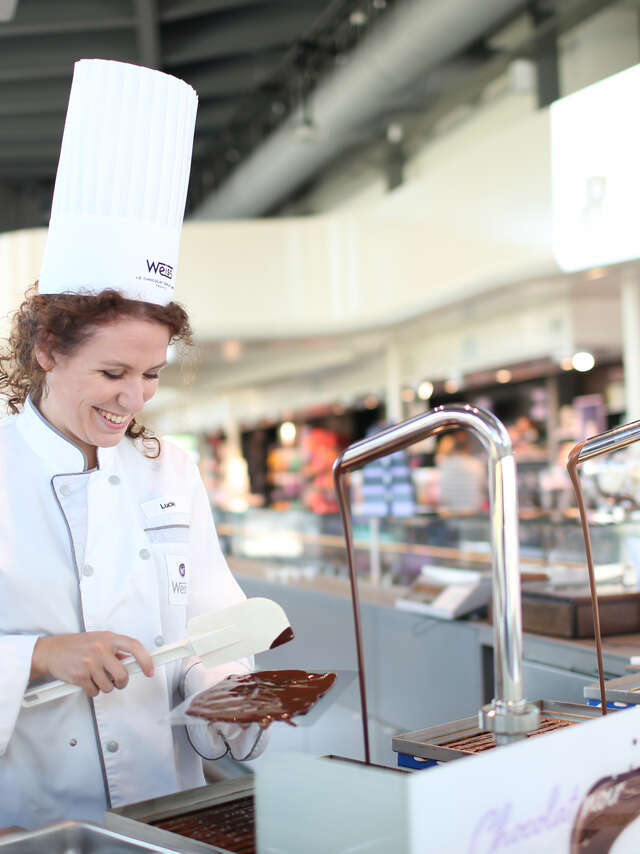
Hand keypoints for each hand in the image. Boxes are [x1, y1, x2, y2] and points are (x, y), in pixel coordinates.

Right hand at [30, 632, 153, 697]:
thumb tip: (132, 660)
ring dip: (104, 686)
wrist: (51, 651)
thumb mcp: (99, 639)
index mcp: (109, 638)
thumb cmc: (76, 645)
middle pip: (123, 675)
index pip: (134, 646)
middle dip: (121, 682)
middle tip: (116, 681)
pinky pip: (95, 691)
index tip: (150, 670)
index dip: (146, 659)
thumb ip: (115, 649)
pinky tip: (86, 680)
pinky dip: (92, 689)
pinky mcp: (80, 676)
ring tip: (95, 676)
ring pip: (109, 686)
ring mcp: (90, 663)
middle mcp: (101, 649)